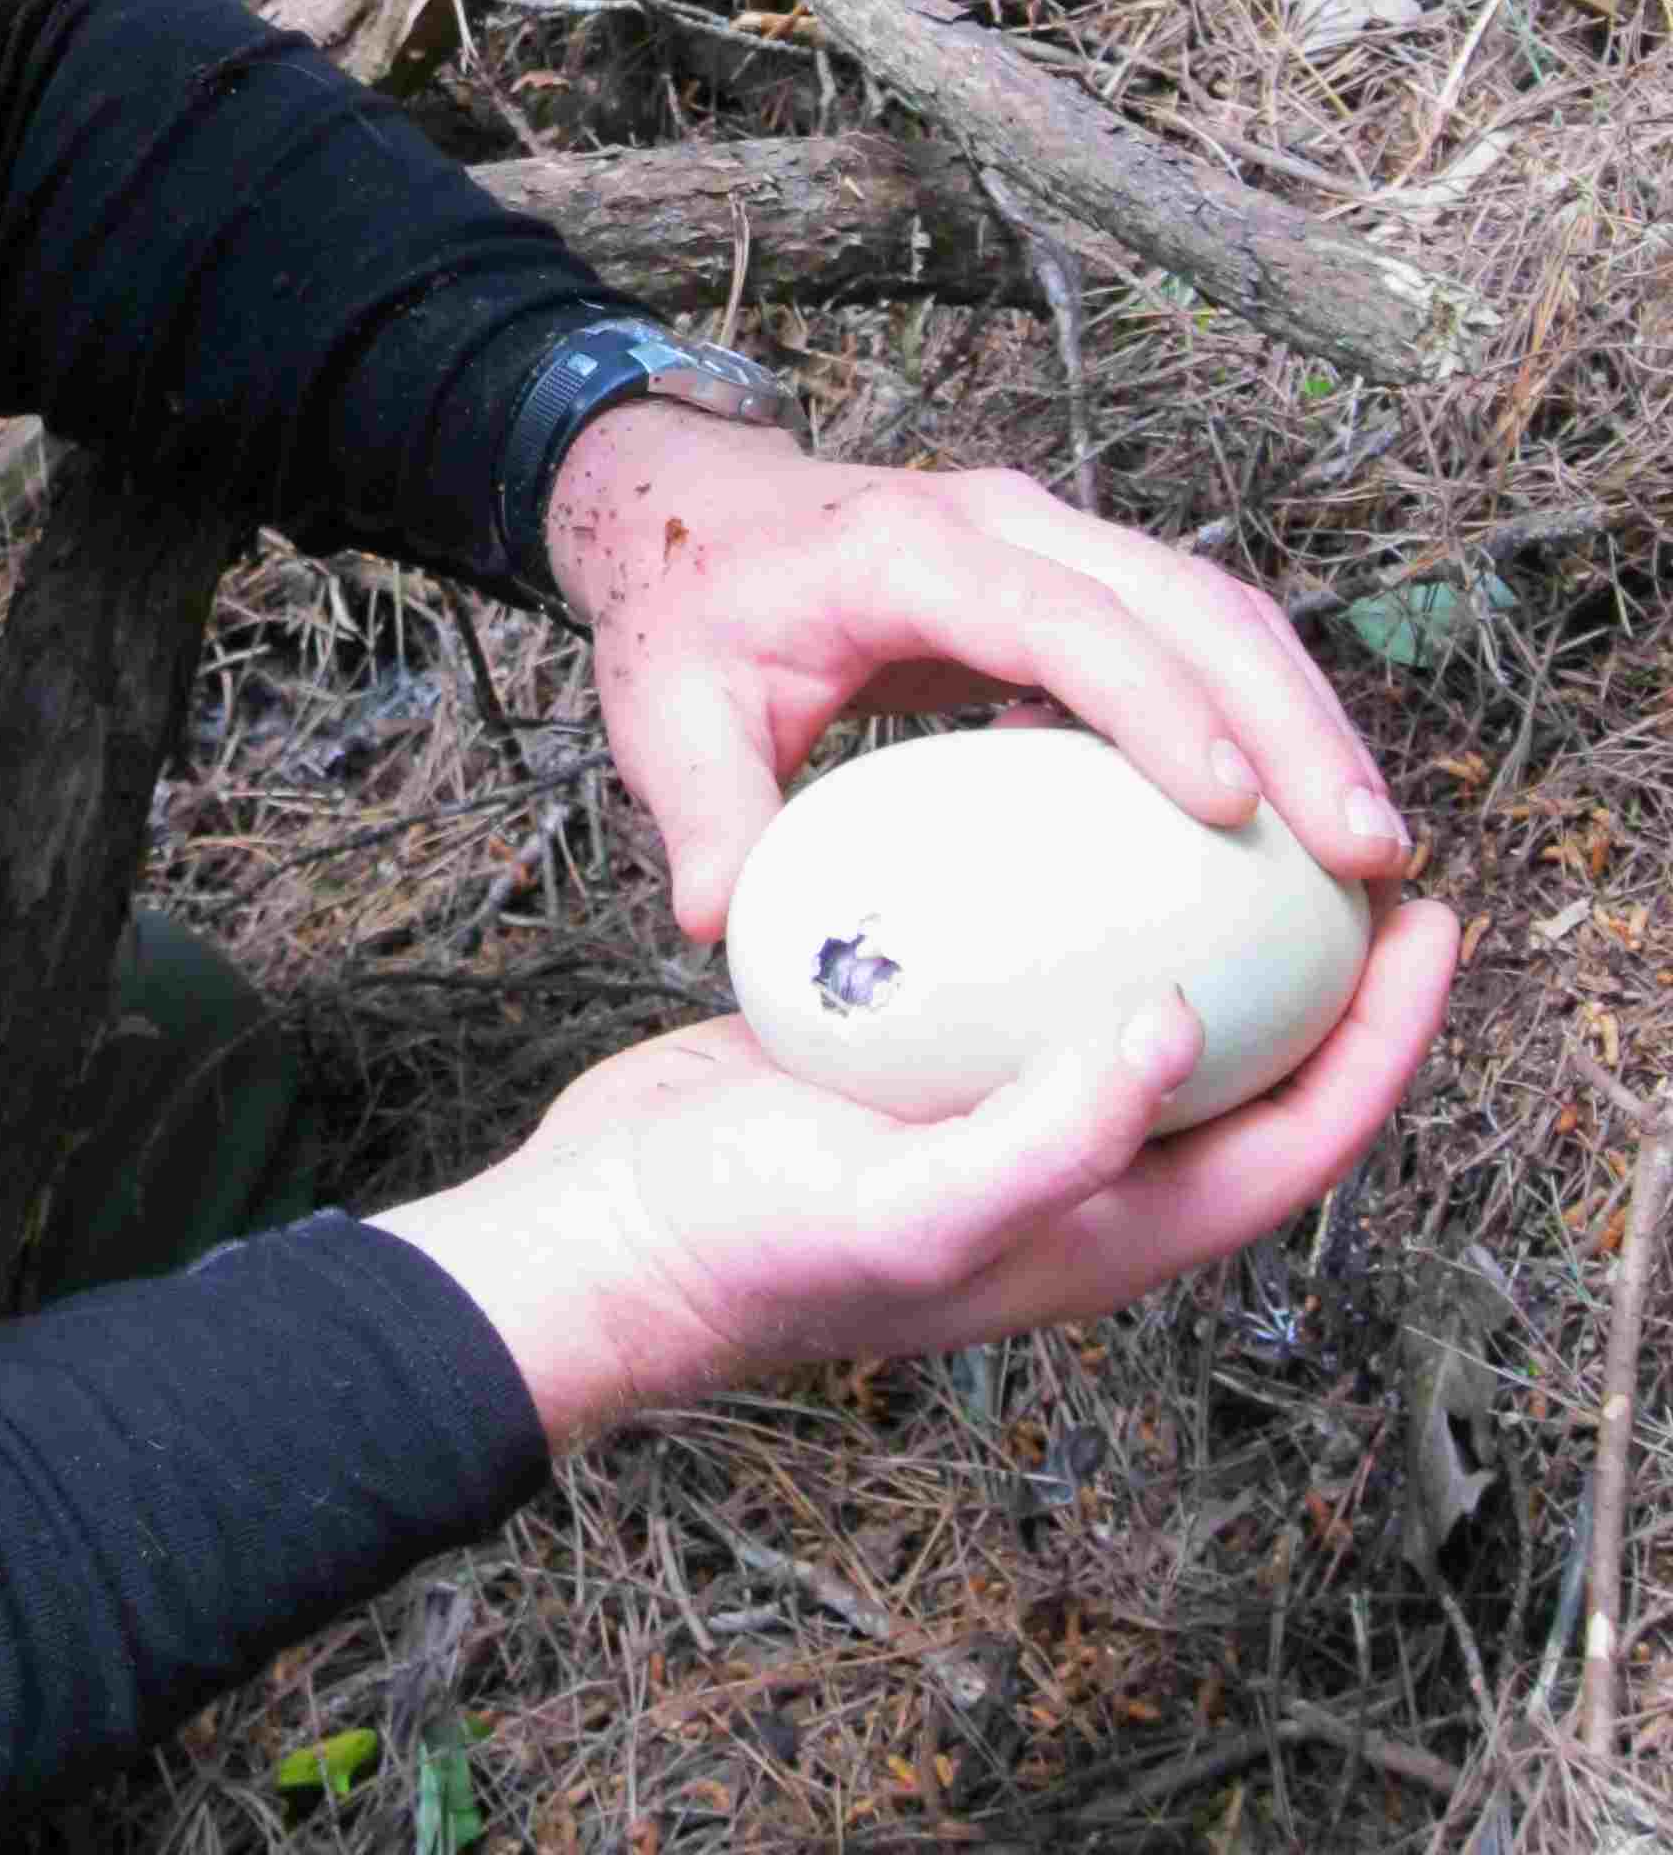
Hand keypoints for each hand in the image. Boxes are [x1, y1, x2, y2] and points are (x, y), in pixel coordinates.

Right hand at [375, 895, 1456, 1451]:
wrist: (607, 1229)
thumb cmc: (750, 1245)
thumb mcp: (914, 1204)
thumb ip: (1053, 1137)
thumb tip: (1181, 1030)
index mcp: (1103, 1233)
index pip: (1297, 1143)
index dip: (1382, 1043)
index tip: (1426, 920)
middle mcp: (1073, 1170)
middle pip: (1245, 1070)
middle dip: (1320, 970)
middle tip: (1349, 843)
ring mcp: (994, 1107)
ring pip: (1139, 1002)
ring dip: (1197, 913)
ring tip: (1215, 794)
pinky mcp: (923, 1052)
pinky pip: (1033, 961)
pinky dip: (1067, 884)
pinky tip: (1037, 790)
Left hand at [544, 407, 1412, 941]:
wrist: (695, 516)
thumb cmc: (686, 619)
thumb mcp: (663, 716)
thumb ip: (704, 817)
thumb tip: (731, 929)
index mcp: (908, 550)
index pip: (1059, 615)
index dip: (1154, 702)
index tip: (1234, 807)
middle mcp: (1005, 523)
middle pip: (1184, 599)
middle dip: (1288, 719)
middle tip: (1368, 854)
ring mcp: (1054, 539)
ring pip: (1217, 611)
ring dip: (1305, 720)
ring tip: (1375, 859)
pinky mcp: (1081, 579)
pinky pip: (1197, 636)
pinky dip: (1266, 717)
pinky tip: (1309, 832)